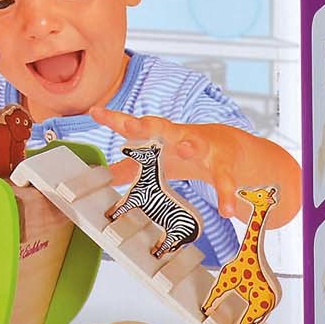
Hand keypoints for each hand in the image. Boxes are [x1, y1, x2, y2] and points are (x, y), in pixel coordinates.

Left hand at [91, 108, 231, 196]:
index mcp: (159, 136)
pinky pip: (225, 181)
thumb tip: (101, 177)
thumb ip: (128, 168)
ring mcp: (204, 148)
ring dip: (190, 147)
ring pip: (197, 145)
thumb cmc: (183, 152)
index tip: (94, 112)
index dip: (114, 119)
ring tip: (184, 151)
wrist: (230, 148)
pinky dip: (225, 196)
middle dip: (147, 125)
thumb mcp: (155, 160)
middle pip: (162, 127)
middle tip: (131, 125)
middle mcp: (179, 137)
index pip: (133, 126)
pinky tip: (226, 211)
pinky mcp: (223, 165)